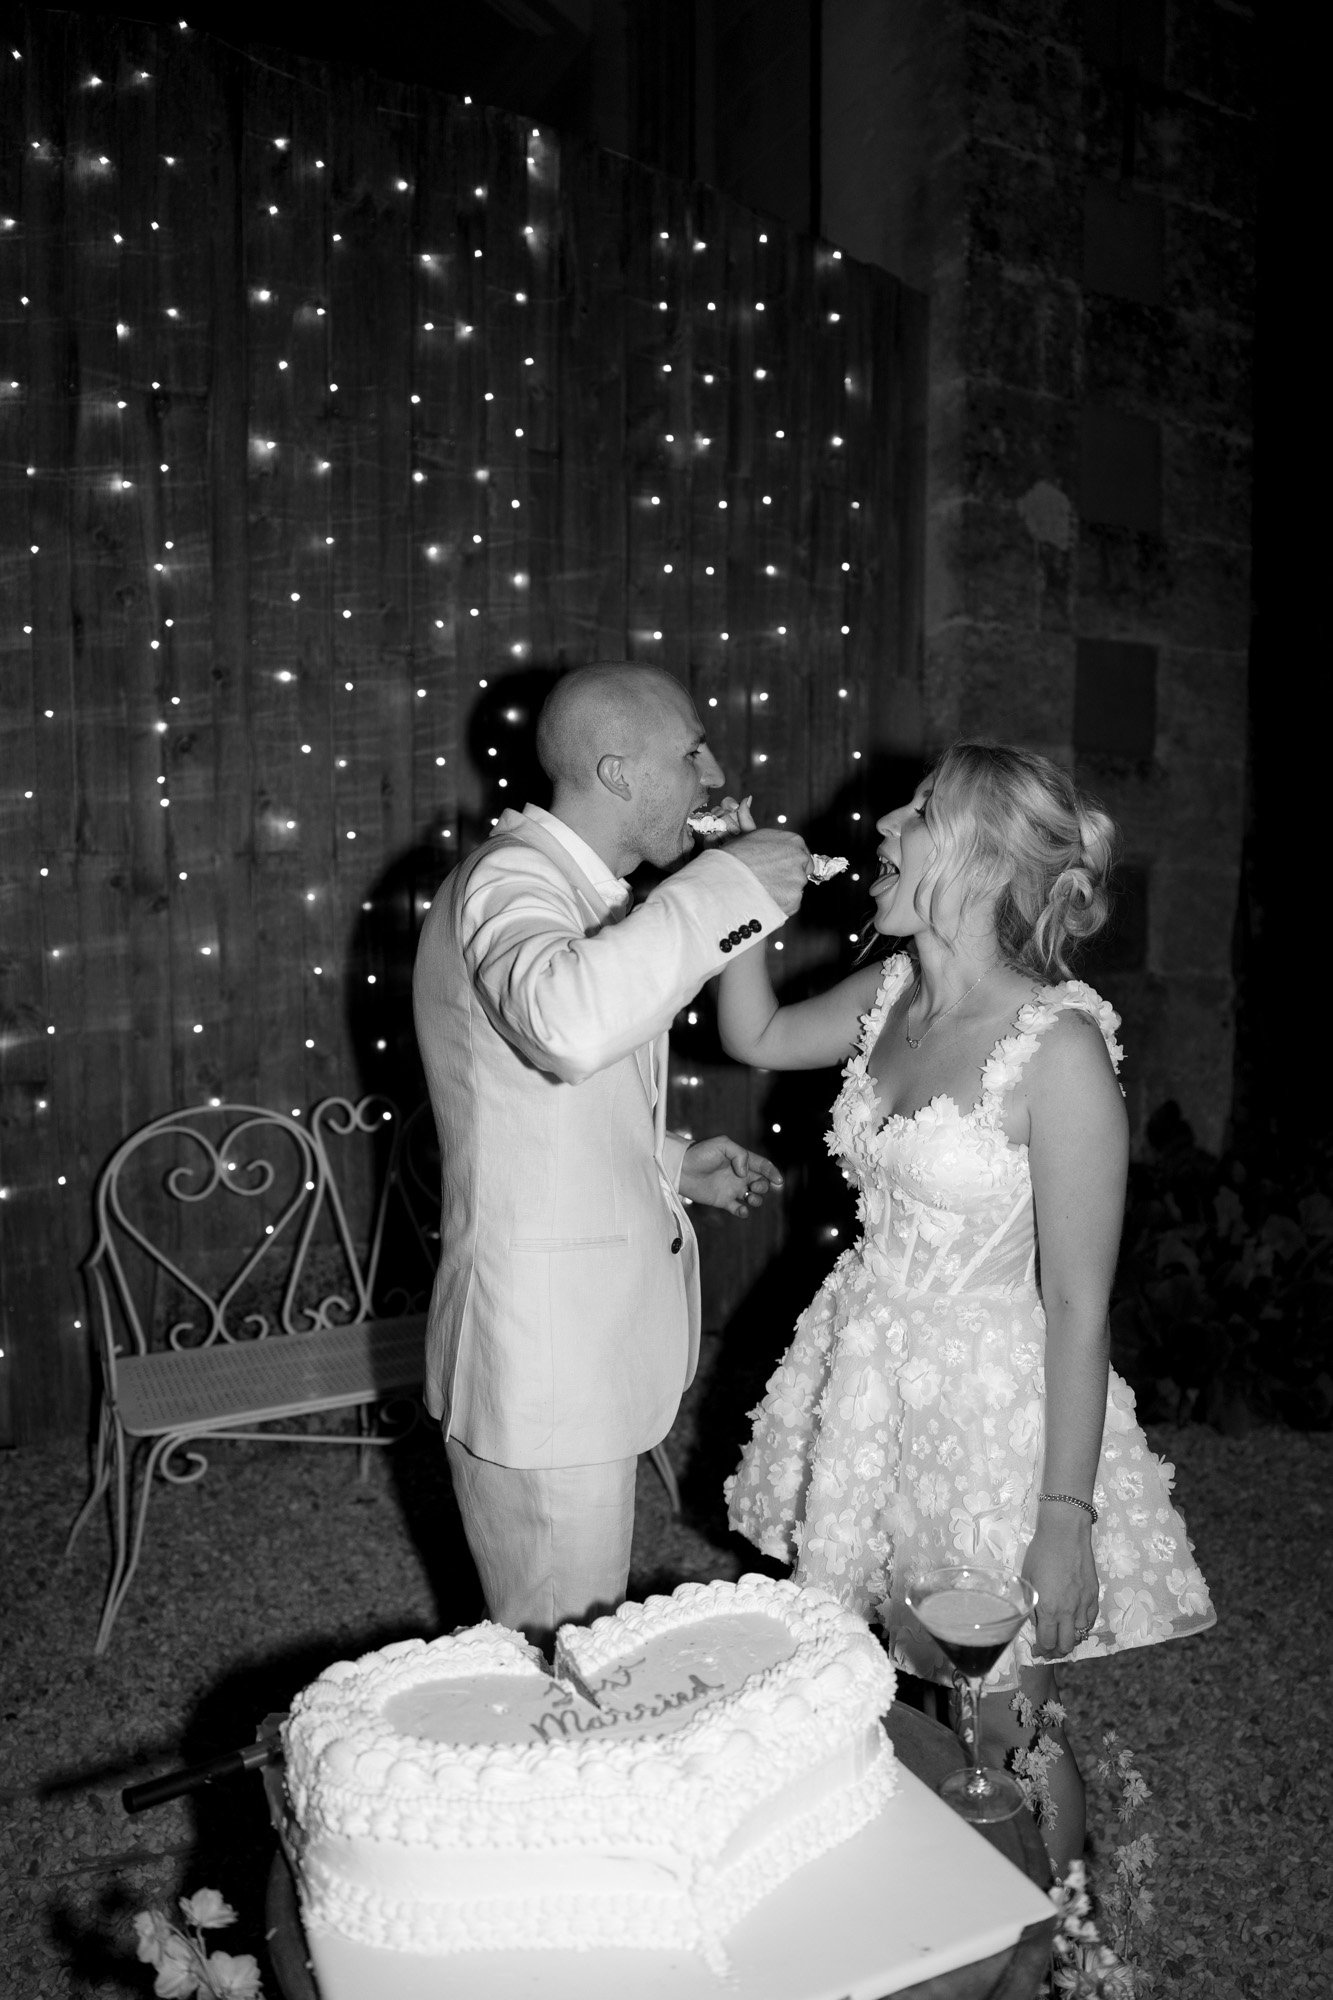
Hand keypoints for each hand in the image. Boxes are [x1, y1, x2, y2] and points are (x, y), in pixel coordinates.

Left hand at [678, 1136, 782, 1215]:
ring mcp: (732, 1189)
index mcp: (741, 1161)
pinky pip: (739, 1209)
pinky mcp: (723, 1201)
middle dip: (764, 1186)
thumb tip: (745, 1174)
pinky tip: (740, 1209)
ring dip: (757, 1200)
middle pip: (762, 1183)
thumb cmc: (700, 1153)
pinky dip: (743, 1212)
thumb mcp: (722, 1144)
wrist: (681, 1168)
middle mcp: (739, 1175)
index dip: (773, 1173)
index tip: (778, 1181)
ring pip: (754, 1198)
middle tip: (754, 1186)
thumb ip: (739, 1154)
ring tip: (749, 1198)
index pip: (763, 1166)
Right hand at [727, 828, 809, 915]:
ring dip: (783, 893)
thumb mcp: (748, 836)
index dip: (789, 863)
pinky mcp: (794, 900)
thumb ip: (757, 829)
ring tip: (762, 891)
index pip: (802, 854)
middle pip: (801, 872)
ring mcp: (798, 880)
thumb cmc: (733, 857)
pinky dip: (779, 906)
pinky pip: (790, 905)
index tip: (779, 869)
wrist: (725, 879)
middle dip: (788, 878)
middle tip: (769, 882)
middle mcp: (800, 859)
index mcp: (793, 841)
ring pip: (795, 890)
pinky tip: (764, 901)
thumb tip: (745, 807)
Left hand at [1020, 1515, 1100, 1658]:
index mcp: (1048, 1608)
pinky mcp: (1094, 1596)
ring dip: (1071, 1638)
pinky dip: (1083, 1626)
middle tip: (1049, 1647)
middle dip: (1056, 1651)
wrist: (1065, 1534)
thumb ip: (1031, 1605)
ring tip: (1062, 1633)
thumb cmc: (1041, 1553)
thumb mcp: (1027, 1579)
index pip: (1047, 1642)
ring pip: (1081, 1635)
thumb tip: (1035, 1622)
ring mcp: (1083, 1604)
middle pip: (1066, 1646)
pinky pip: (1091, 1620)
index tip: (1037, 1650)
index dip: (1041, 1651)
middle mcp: (1067, 1611)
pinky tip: (1076, 1621)